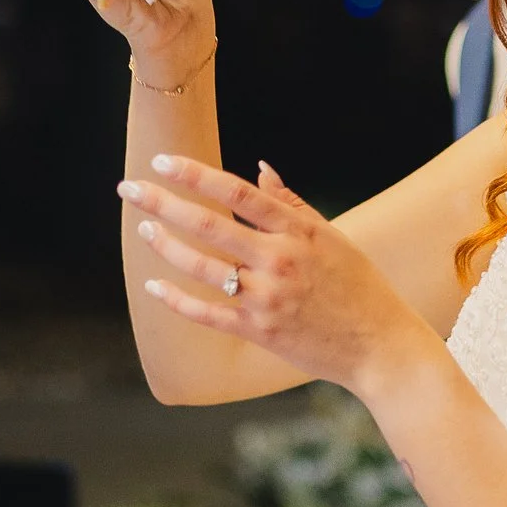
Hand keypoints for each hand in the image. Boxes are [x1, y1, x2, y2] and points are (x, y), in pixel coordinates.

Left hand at [118, 156, 439, 396]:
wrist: (379, 345)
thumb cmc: (358, 286)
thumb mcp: (332, 237)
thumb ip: (292, 205)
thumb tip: (259, 169)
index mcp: (297, 231)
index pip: (236, 193)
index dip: (196, 175)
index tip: (163, 161)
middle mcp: (279, 260)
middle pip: (208, 225)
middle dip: (162, 203)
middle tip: (128, 189)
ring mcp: (267, 297)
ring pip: (201, 267)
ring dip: (165, 246)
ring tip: (143, 229)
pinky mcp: (259, 330)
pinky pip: (207, 313)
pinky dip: (176, 300)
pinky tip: (154, 286)